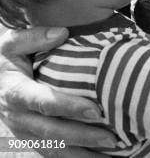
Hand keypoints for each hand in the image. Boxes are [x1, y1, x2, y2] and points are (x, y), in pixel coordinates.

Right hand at [0, 26, 115, 155]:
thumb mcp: (13, 42)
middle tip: (111, 137)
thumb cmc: (8, 57)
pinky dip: (76, 157)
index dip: (68, 107)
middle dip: (83, 136)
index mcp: (15, 92)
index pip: (43, 102)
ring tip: (111, 150)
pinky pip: (54, 154)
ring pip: (54, 148)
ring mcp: (24, 133)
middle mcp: (18, 118)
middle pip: (52, 131)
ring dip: (83, 153)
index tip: (94, 110)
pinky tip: (99, 157)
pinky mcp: (32, 140)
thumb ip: (35, 36)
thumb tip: (62, 33)